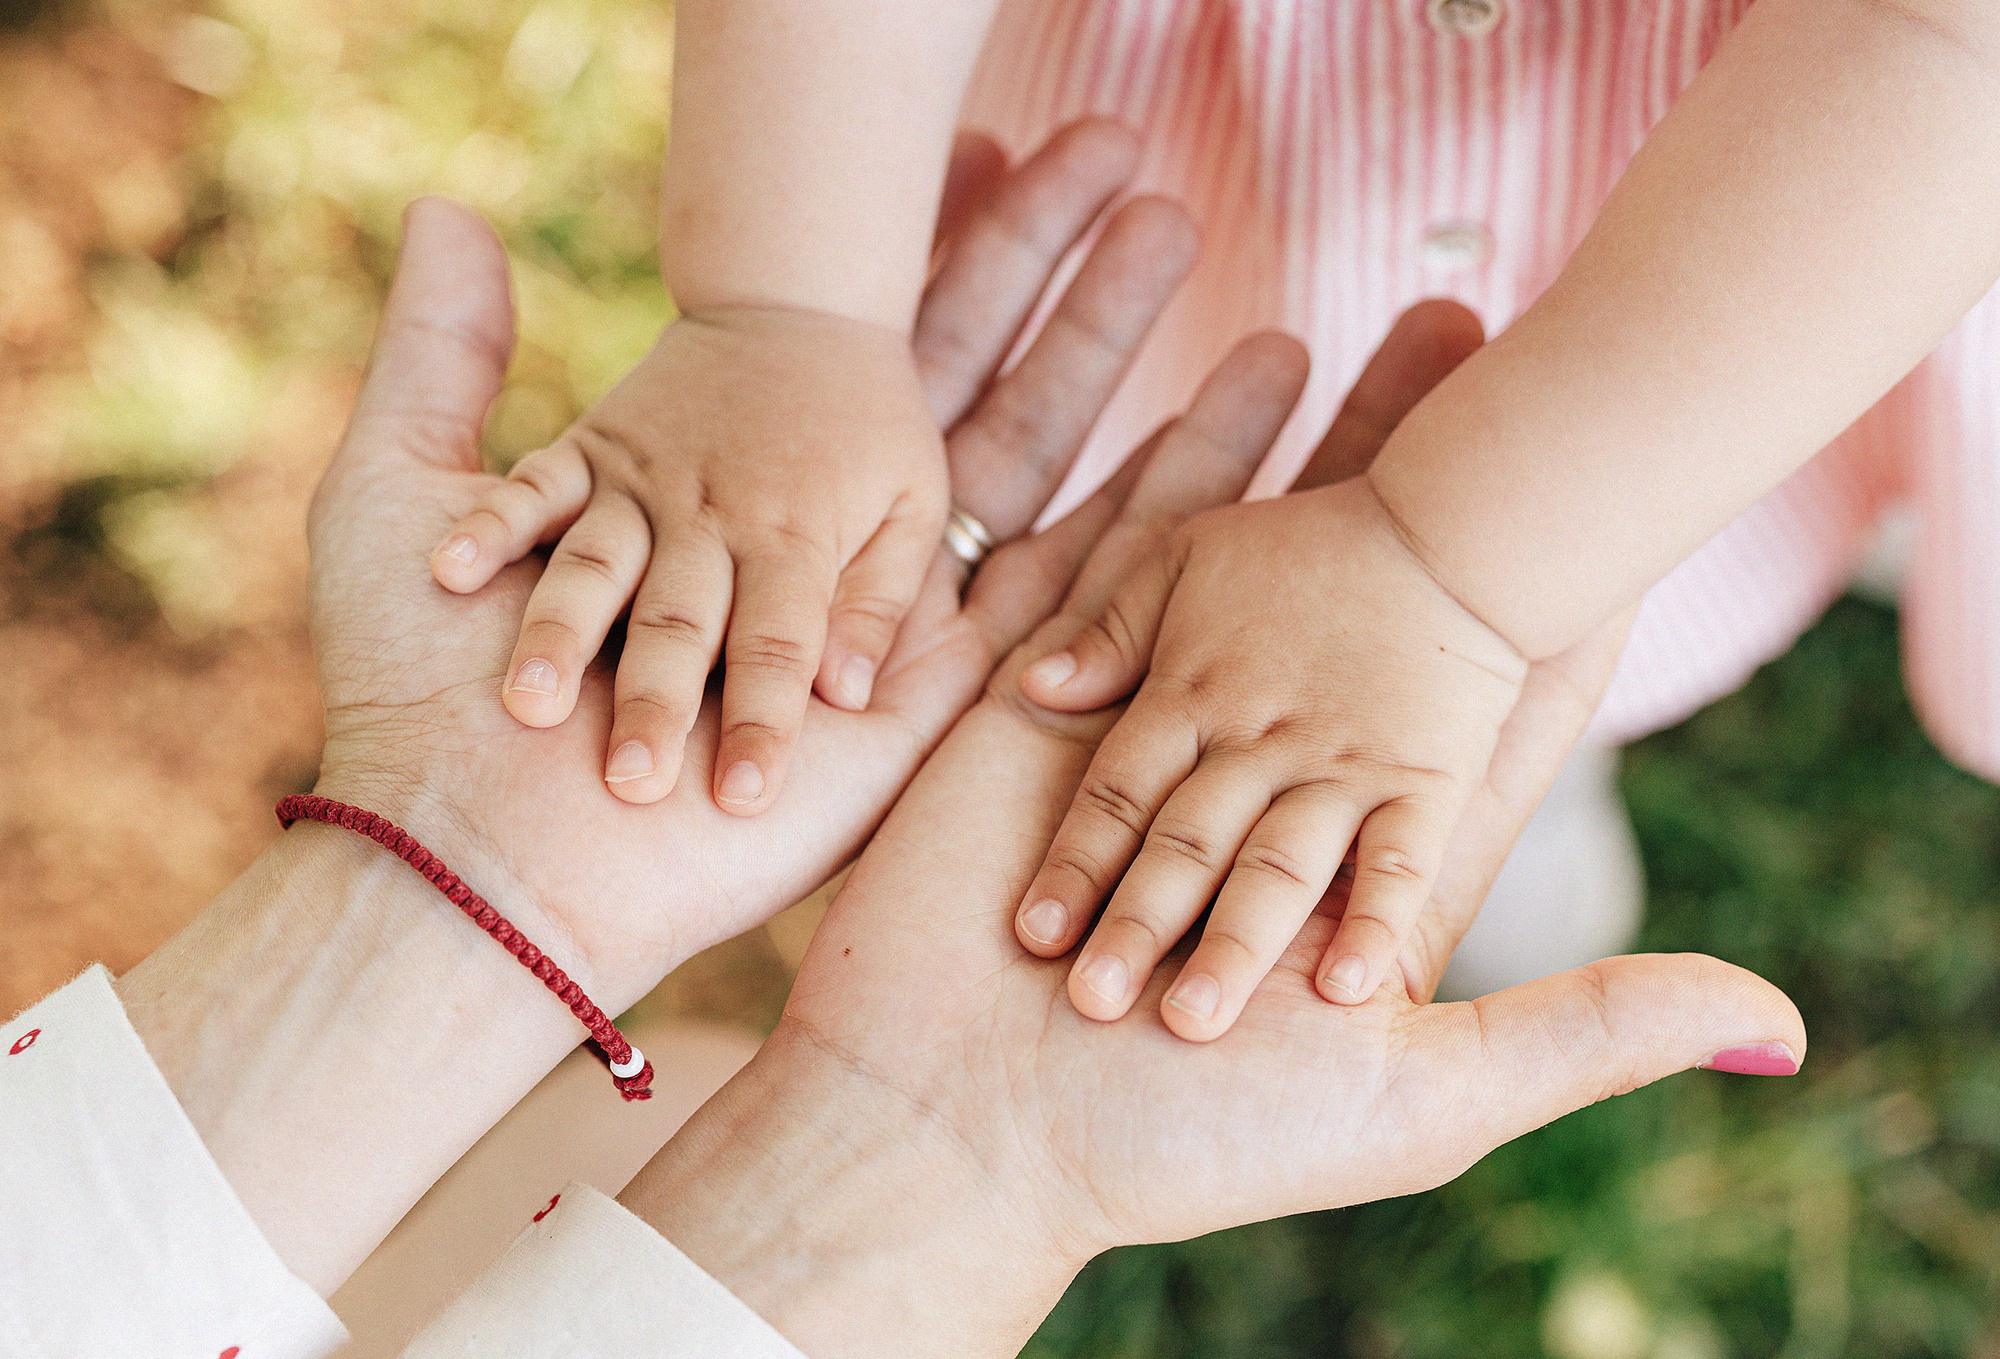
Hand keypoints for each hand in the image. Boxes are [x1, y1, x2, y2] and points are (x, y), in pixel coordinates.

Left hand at [309, 119, 1191, 1009]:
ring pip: (1044, 465)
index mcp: (744, 481)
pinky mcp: (934, 702)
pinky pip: (1072, 595)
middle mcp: (835, 545)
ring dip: (1127, 361)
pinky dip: (1164, 506)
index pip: (876, 334)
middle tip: (1145, 171)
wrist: (467, 836)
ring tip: (1210, 256)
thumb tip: (454, 212)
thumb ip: (450, 354)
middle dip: (1060, 278)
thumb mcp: (412, 480)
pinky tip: (1246, 426)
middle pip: (978, 381)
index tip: (1009, 144)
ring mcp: (896, 625)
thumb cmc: (422, 669)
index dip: (944, 242)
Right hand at [429, 300, 943, 815]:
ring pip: (596, 565)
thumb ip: (881, 598)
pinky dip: (489, 525)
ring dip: (560, 635)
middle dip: (654, 704)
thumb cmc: (869, 425)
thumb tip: (851, 695)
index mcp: (795, 536)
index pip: (781, 646)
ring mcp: (643, 481)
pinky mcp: (591, 447)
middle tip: (629, 786)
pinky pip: (534, 486)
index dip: (764, 723)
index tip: (744, 800)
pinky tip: (447, 573)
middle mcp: (712, 513)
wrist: (799, 299)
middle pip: (681, 621)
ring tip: (529, 706)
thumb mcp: (912, 503)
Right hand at [624, 305, 1804, 1358]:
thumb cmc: (1192, 1148)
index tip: (1602, 516)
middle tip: (1456, 334)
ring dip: (1266, 446)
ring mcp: (1155, 743)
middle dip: (1403, 471)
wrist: (957, 1133)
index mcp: (1362, 859)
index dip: (1545, 612)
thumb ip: (1588, 1037)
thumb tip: (1791, 1029)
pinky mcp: (1045, 723)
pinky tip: (1169, 406)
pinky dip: (1134, 488)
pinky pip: (1100, 579)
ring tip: (1305, 329)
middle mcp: (1267, 784)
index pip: (1480, 711)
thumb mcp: (1420, 1097)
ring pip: (1229, 565)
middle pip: (1359, 604)